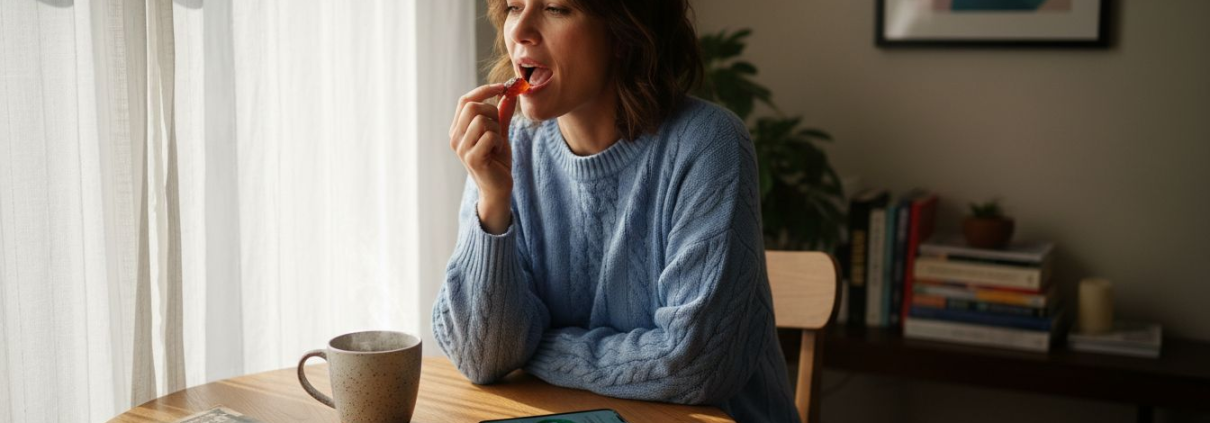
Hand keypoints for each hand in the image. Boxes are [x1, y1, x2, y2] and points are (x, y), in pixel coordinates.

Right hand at [449, 84, 515, 233]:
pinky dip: (498, 141)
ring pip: (481, 120)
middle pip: (472, 106)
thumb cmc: (497, 161)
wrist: (498, 188)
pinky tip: (497, 151)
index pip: (465, 100)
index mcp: (458, 129)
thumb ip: (502, 113)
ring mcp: (461, 149)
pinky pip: (489, 136)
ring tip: (497, 142)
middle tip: (499, 126)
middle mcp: (455, 137)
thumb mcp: (500, 132)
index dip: (484, 90)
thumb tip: (509, 92)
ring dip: (496, 129)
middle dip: (492, 111)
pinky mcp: (472, 159)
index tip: (503, 87)